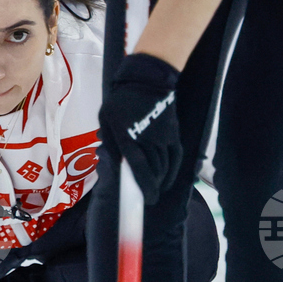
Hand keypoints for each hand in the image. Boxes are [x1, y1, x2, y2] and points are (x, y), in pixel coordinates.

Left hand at [98, 53, 181, 204]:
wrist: (146, 81)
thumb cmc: (121, 102)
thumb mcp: (106, 121)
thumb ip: (109, 144)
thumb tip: (111, 165)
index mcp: (128, 138)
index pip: (139, 168)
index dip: (144, 187)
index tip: (147, 200)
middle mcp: (148, 140)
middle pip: (155, 171)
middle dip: (152, 189)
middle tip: (148, 200)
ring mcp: (163, 137)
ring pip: (166, 166)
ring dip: (161, 182)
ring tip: (155, 191)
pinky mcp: (173, 134)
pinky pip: (176, 157)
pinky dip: (173, 171)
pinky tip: (167, 180)